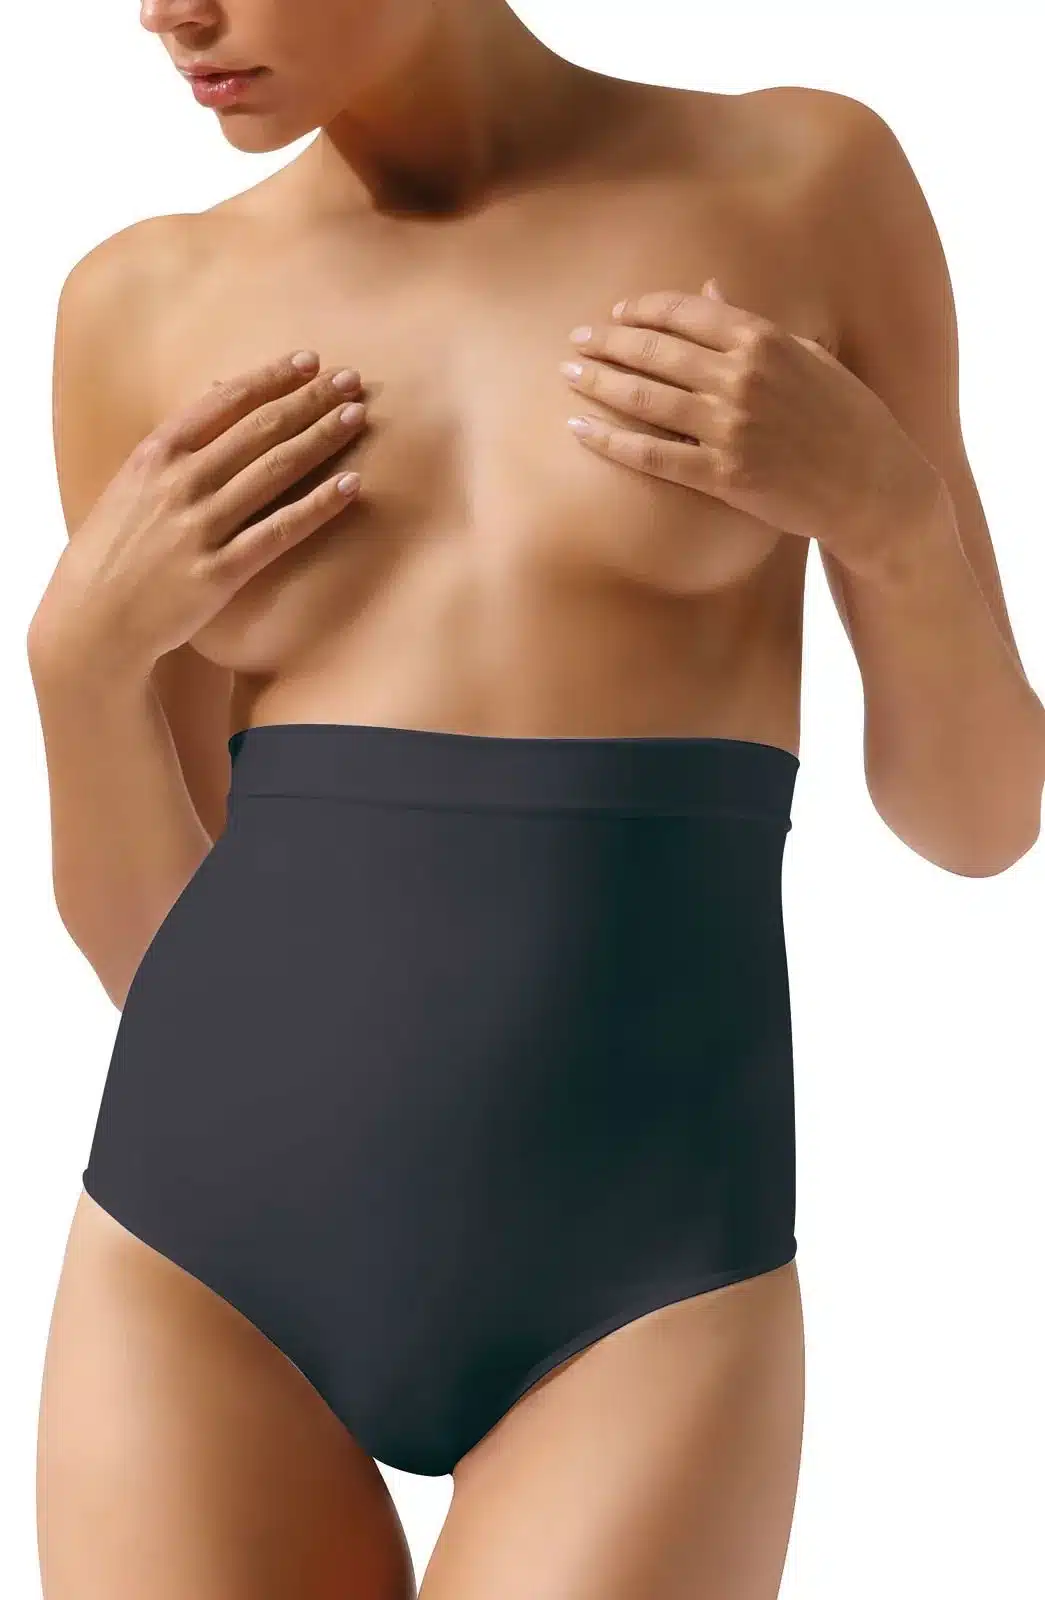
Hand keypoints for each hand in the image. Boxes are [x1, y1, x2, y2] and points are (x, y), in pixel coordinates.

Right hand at [29, 352, 368, 676]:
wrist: (92, 620)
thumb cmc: (116, 549)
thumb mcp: (132, 485)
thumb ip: (176, 447)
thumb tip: (220, 397)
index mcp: (155, 455)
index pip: (223, 402)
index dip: (271, 378)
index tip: (309, 361)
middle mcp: (179, 483)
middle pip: (259, 430)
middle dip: (309, 400)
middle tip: (350, 379)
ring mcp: (200, 527)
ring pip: (275, 471)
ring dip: (321, 438)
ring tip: (357, 415)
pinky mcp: (220, 572)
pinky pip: (279, 531)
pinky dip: (318, 505)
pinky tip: (350, 484)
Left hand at [559, 280, 943, 582]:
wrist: (874, 486)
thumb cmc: (846, 418)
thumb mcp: (807, 357)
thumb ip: (752, 325)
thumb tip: (711, 290)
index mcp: (764, 340)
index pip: (687, 312)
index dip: (644, 311)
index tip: (617, 314)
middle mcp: (742, 377)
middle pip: (656, 350)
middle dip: (608, 342)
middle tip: (575, 341)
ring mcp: (731, 427)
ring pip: (646, 398)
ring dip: (599, 383)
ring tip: (567, 375)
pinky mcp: (723, 475)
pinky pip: (654, 455)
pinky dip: (611, 442)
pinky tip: (580, 431)